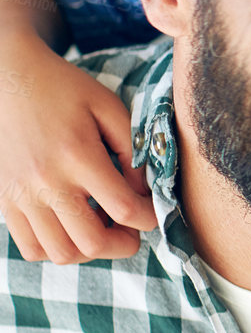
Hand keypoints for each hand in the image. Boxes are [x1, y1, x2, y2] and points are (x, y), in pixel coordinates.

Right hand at [0, 31, 155, 262]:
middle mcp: (47, 182)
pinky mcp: (5, 202)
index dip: (150, 219)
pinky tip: (72, 227)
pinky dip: (57, 249)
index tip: (153, 211)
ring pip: (60, 253)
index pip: (125, 210)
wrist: (5, 79)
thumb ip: (133, 148)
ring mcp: (22, 196)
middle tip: (131, 228)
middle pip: (93, 242)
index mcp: (78, 156)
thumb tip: (145, 189)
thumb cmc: (63, 89)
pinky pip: (31, 248)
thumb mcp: (108, 106)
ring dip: (90, 250)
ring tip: (102, 228)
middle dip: (124, 244)